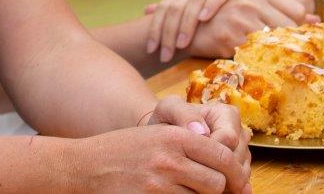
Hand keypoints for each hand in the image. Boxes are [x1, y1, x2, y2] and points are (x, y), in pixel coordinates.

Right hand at [68, 107, 251, 193]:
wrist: (84, 166)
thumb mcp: (155, 135)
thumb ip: (188, 142)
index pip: (222, 156)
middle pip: (217, 183)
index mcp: (174, 136)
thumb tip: (225, 160)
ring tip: (186, 191)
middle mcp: (169, 158)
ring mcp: (159, 183)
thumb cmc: (122, 151)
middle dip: (218, 190)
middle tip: (214, 192)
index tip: (239, 184)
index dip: (236, 174)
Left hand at [145, 0, 256, 62]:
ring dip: (187, 22)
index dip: (156, 28)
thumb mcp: (200, 14)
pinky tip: (204, 18)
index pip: (165, 8)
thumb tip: (147, 10)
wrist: (259, 0)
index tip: (151, 50)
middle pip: (176, 5)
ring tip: (181, 43)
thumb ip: (178, 12)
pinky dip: (211, 4)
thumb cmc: (226, 12)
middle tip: (165, 54)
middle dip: (168, 31)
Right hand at [184, 0, 315, 60]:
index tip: (303, 45)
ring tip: (282, 66)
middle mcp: (250, 1)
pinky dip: (260, 62)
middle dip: (293, 46)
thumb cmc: (221, 17)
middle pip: (287, 29)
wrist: (187, 26)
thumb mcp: (251, 7)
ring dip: (279, 56)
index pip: (294, 13)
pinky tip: (261, 66)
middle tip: (298, 61)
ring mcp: (240, 18)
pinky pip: (254, 54)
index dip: (299, 31)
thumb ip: (283, 10)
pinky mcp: (229, 37)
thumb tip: (317, 20)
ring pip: (273, 43)